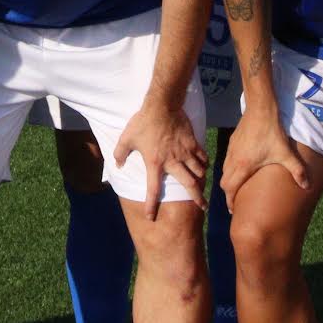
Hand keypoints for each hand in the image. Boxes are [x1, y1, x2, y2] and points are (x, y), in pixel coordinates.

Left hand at [113, 96, 208, 218]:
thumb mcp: (126, 138)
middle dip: (197, 198)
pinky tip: (204, 166)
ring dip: (201, 181)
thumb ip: (120, 153)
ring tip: (202, 186)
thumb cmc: (143, 122)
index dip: (151, 205)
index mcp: (155, 163)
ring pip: (198, 172)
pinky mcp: (192, 143)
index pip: (153, 190)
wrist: (162, 105)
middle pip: (189, 185)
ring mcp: (185, 152)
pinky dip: (204, 164)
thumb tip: (118, 164)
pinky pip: (202, 157)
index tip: (151, 217)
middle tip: (203, 207)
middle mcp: (172, 162)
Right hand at [218, 111, 306, 210]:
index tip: (234, 210)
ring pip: (224, 171)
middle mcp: (233, 160)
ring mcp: (231, 150)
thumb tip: (307, 186)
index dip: (230, 201)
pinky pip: (226, 160)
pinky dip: (229, 169)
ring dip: (229, 181)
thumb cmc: (272, 132)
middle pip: (223, 183)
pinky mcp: (232, 142)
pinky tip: (240, 168)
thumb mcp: (286, 153)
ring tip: (238, 187)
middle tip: (235, 201)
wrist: (261, 109)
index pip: (230, 189)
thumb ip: (297, 170)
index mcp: (243, 166)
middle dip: (228, 194)